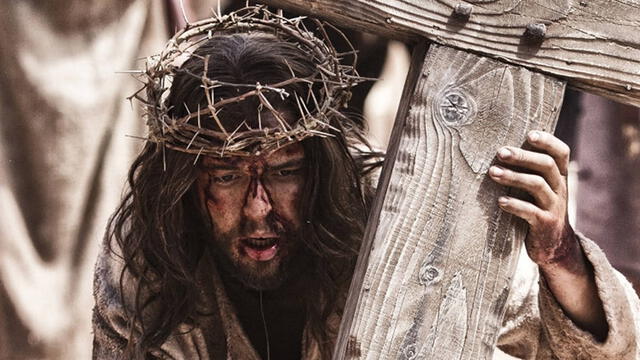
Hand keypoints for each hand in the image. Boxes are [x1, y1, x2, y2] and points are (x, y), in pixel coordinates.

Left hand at [488, 130, 579, 269]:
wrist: (554, 246)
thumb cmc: (538, 208)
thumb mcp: (540, 189)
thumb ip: (529, 170)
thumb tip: (500, 148)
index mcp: (559, 176)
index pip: (561, 152)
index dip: (548, 141)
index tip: (529, 134)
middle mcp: (560, 188)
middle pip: (546, 165)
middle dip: (522, 156)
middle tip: (500, 152)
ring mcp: (554, 207)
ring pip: (537, 185)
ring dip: (513, 177)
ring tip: (492, 173)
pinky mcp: (545, 224)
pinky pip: (531, 212)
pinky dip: (515, 205)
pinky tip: (500, 201)